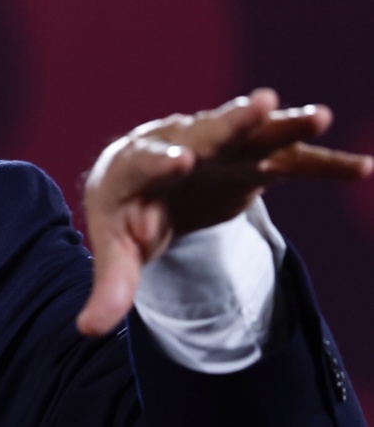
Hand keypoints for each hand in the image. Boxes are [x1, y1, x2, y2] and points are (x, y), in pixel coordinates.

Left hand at [75, 88, 372, 336]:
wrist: (143, 187)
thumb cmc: (125, 218)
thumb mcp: (115, 250)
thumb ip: (111, 285)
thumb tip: (87, 330)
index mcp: (135, 166)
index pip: (148, 162)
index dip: (163, 161)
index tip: (181, 161)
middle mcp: (177, 145)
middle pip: (204, 132)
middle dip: (231, 120)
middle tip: (258, 102)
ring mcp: (218, 149)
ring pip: (253, 133)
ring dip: (283, 124)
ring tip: (319, 115)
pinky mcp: (251, 162)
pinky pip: (290, 160)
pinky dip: (322, 162)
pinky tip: (364, 168)